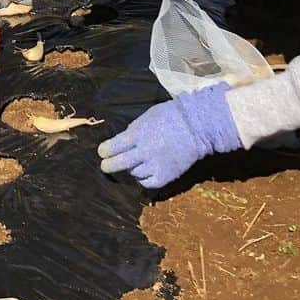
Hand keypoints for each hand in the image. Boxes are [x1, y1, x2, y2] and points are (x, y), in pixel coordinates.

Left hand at [97, 83, 241, 188]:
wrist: (196, 127)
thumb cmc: (170, 117)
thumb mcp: (146, 118)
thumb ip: (133, 132)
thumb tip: (120, 143)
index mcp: (138, 134)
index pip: (113, 147)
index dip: (105, 151)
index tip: (103, 152)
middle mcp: (145, 151)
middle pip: (119, 164)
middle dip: (108, 166)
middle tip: (105, 166)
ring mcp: (156, 165)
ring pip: (133, 173)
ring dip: (130, 169)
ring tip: (132, 164)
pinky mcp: (166, 176)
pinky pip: (147, 182)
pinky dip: (142, 178)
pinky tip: (143, 172)